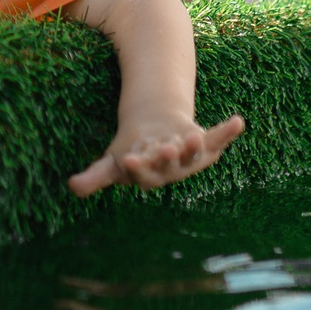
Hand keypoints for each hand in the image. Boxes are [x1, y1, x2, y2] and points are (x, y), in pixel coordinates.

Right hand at [69, 112, 247, 196]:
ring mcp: (191, 158)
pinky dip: (228, 131)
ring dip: (196, 146)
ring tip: (195, 137)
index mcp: (148, 174)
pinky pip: (218, 138)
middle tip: (166, 148)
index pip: (142, 173)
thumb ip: (96, 177)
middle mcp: (172, 169)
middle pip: (170, 165)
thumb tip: (72, 187)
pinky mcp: (206, 145)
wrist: (157, 139)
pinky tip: (238, 122)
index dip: (137, 167)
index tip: (130, 160)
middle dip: (168, 157)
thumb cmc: (134, 152)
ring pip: (194, 154)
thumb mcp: (112, 163)